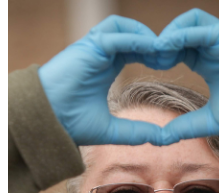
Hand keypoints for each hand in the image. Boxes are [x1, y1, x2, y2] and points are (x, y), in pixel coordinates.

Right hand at [37, 16, 183, 145]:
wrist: (46, 121)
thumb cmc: (70, 123)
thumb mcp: (113, 129)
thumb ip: (138, 131)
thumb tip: (164, 138)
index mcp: (106, 65)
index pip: (135, 48)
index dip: (154, 53)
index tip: (170, 66)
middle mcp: (100, 53)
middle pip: (131, 33)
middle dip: (154, 42)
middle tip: (172, 56)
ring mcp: (92, 48)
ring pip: (122, 26)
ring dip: (144, 35)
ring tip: (163, 51)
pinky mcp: (87, 48)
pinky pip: (114, 35)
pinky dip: (134, 39)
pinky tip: (151, 50)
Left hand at [156, 10, 218, 140]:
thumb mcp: (212, 120)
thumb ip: (186, 126)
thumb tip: (160, 138)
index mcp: (204, 62)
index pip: (173, 49)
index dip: (157, 55)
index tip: (145, 68)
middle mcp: (210, 47)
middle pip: (176, 33)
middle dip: (157, 43)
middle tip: (144, 58)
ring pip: (186, 23)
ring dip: (168, 34)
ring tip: (156, 52)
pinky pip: (199, 25)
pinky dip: (181, 32)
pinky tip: (169, 46)